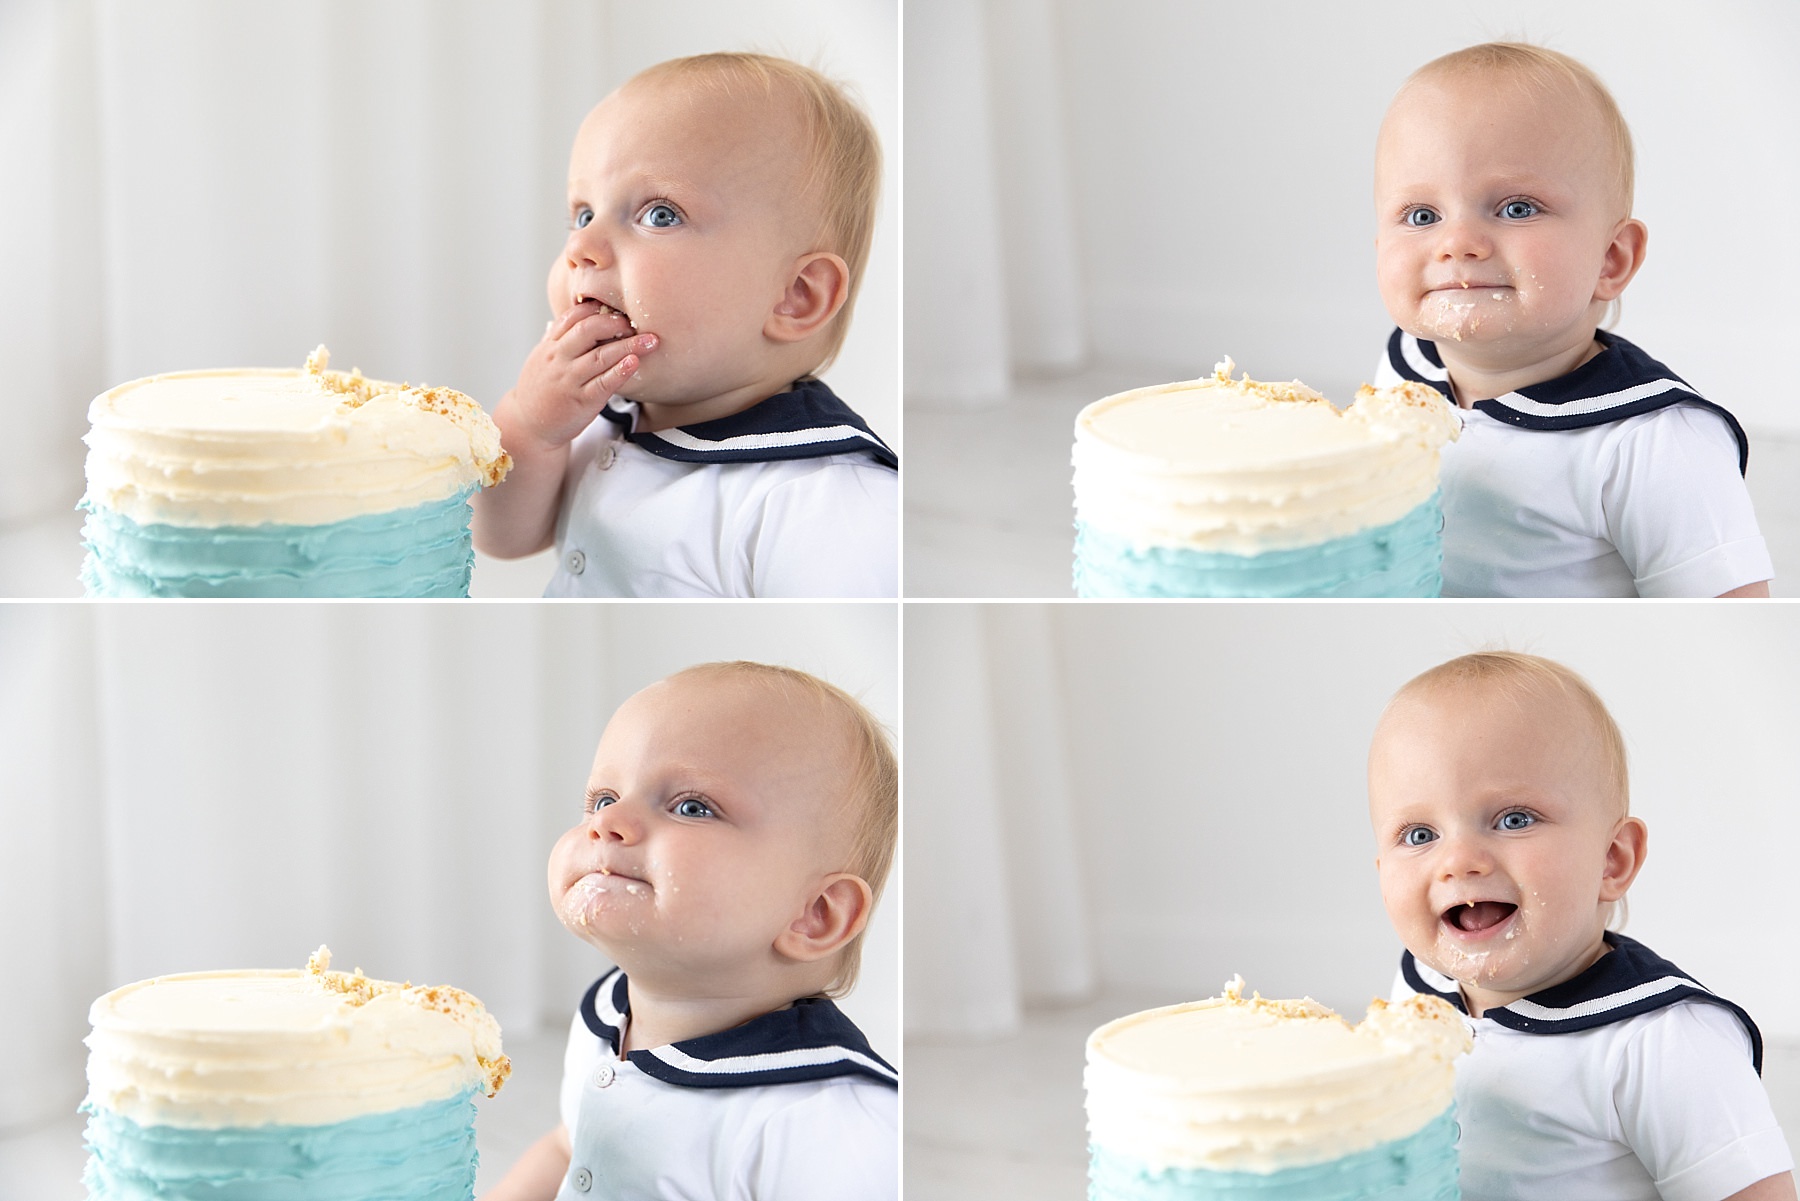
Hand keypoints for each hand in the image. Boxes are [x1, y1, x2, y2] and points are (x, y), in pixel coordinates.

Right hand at [508, 301, 657, 451]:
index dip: (596, 309)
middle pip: (588, 330)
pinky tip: (635, 362)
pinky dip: (620, 371)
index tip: (615, 307)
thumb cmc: (540, 392)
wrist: (528, 427)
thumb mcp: (541, 360)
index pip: (572, 317)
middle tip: (635, 322)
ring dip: (628, 345)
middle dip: (614, 322)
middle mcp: (559, 359)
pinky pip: (604, 383)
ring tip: (651, 341)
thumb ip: (557, 339)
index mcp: (550, 346)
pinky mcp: (582, 401)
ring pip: (600, 355)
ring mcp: (570, 380)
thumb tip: (573, 317)